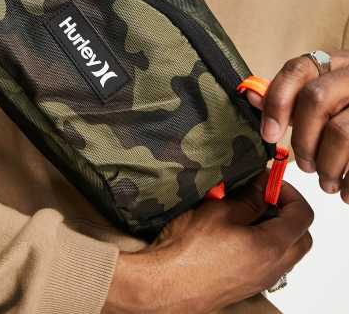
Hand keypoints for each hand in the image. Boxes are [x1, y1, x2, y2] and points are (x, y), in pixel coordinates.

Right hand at [102, 171, 312, 313]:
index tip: (269, 181)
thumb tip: (264, 185)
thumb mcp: (219, 210)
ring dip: (275, 228)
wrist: (166, 284)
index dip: (289, 192)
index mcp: (271, 247)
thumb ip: (249, 198)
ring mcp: (260, 280)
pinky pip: (267, 262)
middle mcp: (272, 268)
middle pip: (301, 237)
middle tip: (265, 195)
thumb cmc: (189, 249)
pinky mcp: (246, 286)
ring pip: (285, 251)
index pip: (302, 215)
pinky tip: (233, 231)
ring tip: (245, 211)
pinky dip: (262, 243)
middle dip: (288, 212)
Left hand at [245, 50, 348, 202]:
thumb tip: (251, 97)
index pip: (299, 69)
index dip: (277, 100)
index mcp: (337, 63)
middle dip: (303, 139)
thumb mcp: (327, 94)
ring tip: (326, 181)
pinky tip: (346, 192)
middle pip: (316, 99)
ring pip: (341, 132)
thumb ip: (291, 96)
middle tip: (304, 165)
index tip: (269, 134)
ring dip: (327, 166)